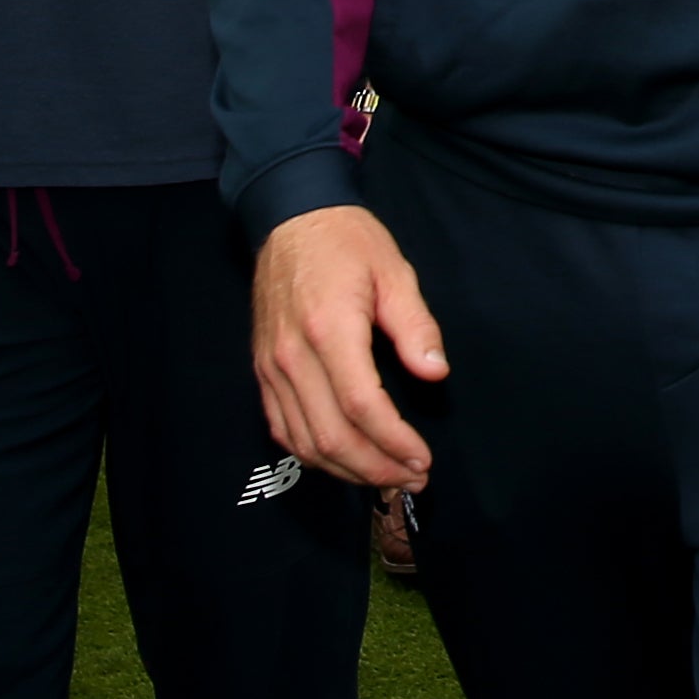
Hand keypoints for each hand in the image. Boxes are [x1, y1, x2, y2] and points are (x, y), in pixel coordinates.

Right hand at [252, 207, 446, 490]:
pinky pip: (283, 428)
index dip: (394, 442)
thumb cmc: (347, 243)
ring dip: (346, 470)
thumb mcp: (395, 273)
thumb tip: (435, 373)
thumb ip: (416, 327)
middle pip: (331, 436)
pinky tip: (345, 462)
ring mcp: (271, 367)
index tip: (423, 458)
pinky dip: (314, 455)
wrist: (291, 221)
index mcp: (329, 330)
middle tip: (413, 478)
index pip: (362, 406)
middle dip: (375, 468)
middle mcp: (292, 356)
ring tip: (386, 478)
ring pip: (304, 442)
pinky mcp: (263, 372)